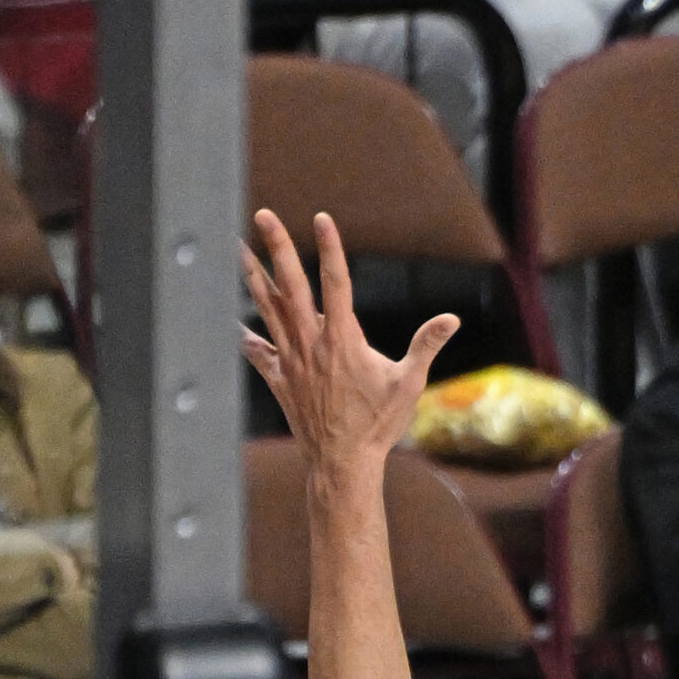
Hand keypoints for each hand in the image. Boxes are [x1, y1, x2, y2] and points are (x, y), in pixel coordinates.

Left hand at [241, 209, 457, 483]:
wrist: (343, 462)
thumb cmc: (379, 425)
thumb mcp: (409, 384)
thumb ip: (426, 346)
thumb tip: (452, 319)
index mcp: (343, 341)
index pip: (336, 284)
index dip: (330, 249)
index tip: (321, 218)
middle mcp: (312, 344)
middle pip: (291, 286)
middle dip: (277, 248)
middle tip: (263, 215)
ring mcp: (291, 360)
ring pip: (267, 309)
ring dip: (250, 275)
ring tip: (235, 246)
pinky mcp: (280, 378)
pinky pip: (256, 350)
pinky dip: (242, 333)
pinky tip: (226, 316)